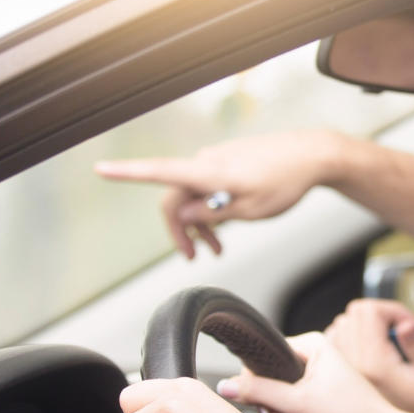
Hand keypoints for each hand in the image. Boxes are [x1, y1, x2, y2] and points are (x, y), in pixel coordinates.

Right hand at [93, 129, 342, 258]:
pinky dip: (210, 208)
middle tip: (194, 257)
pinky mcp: (228, 161)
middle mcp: (208, 162)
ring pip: (193, 194)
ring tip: (216, 250)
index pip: (160, 171)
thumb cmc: (285, 182)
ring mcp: (217, 160)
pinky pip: (207, 186)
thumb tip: (182, 215)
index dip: (127, 172)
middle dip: (181, 229)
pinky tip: (225, 228)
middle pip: (175, 196)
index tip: (100, 168)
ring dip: (199, 223)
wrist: (313, 156)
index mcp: (210, 172)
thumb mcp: (250, 210)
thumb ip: (213, 214)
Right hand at [217, 332, 408, 412]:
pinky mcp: (318, 402)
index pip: (263, 359)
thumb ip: (258, 392)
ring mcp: (316, 382)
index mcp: (312, 345)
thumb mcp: (297, 404)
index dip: (258, 385)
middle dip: (276, 412)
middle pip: (268, 385)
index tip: (269, 405)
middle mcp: (314, 359)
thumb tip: (224, 385)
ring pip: (278, 404)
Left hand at [325, 299, 413, 412]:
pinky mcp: (338, 384)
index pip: (368, 311)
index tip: (411, 325)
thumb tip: (406, 324)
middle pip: (352, 316)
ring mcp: (341, 377)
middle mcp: (352, 369)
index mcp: (375, 364)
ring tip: (388, 341)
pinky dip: (352, 341)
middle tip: (402, 332)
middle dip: (379, 316)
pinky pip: (336, 347)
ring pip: (340, 329)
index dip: (392, 309)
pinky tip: (373, 351)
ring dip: (364, 327)